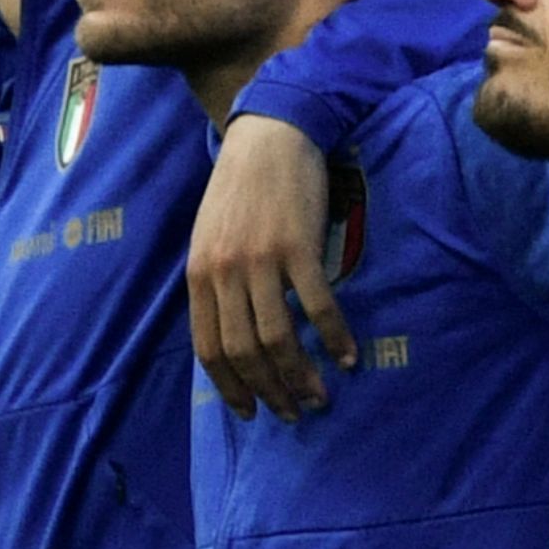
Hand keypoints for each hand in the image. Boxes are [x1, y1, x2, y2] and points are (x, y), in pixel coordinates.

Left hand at [191, 115, 350, 419]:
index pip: (210, 348)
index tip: (250, 411)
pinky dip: (334, 337)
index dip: (230, 387)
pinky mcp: (298, 247)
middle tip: (293, 412)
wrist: (271, 136)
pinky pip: (317, 306)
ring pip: (278, 338)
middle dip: (270, 391)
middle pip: (244, 351)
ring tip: (319, 396)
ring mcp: (261, 260)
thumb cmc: (242, 188)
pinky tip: (347, 356)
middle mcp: (225, 272)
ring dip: (301, 375)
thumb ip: (216, 282)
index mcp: (200, 274)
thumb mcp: (211, 237)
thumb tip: (230, 332)